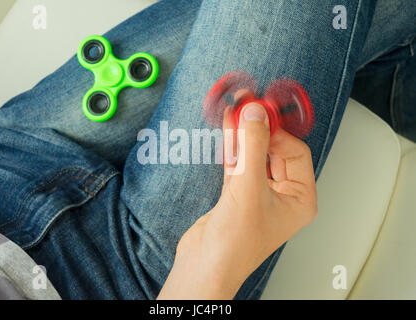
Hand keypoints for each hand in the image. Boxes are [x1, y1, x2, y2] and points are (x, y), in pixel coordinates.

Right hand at [158, 101, 316, 299]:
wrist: (205, 264)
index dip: (277, 131)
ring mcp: (259, 194)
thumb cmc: (235, 243)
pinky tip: (228, 126)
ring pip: (255, 155)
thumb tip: (256, 114)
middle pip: (275, 151)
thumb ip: (253, 146)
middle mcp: (283, 195)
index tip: (259, 112)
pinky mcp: (237, 194)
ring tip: (236, 109)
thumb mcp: (248, 188)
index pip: (295, 152)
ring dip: (244, 134)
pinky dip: (233, 146)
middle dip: (260, 129)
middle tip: (247, 105)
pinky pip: (239, 163)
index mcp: (299, 198)